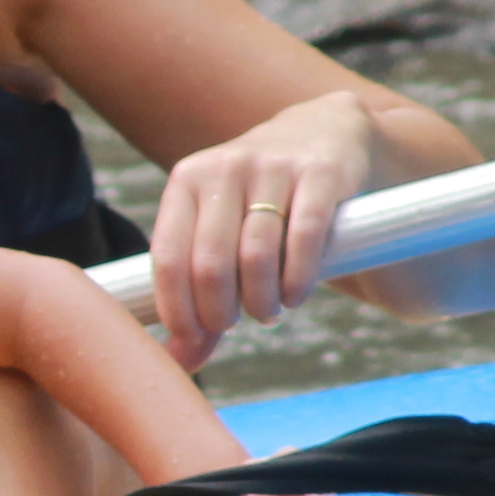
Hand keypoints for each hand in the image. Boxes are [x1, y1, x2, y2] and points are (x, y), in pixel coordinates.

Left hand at [149, 96, 379, 368]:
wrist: (325, 132)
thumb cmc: (261, 201)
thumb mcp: (223, 232)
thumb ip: (200, 295)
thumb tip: (178, 363)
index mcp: (188, 181)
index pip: (169, 256)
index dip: (178, 309)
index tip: (193, 338)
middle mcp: (225, 168)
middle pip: (211, 262)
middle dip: (220, 311)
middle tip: (234, 324)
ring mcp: (273, 166)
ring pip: (257, 254)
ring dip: (262, 300)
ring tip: (268, 311)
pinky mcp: (320, 172)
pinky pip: (304, 237)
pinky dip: (298, 279)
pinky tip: (296, 295)